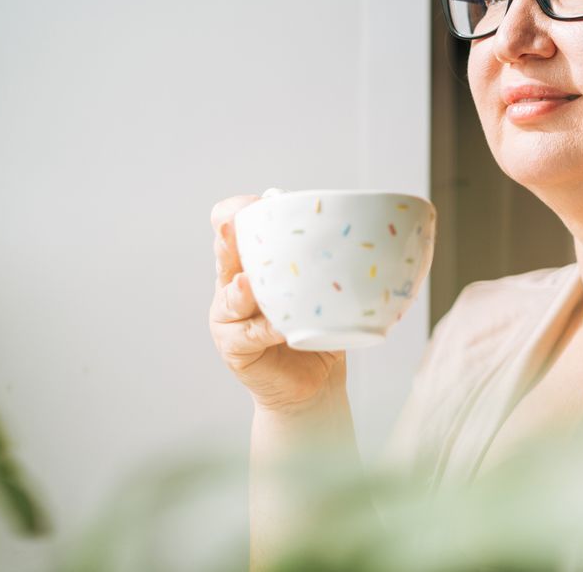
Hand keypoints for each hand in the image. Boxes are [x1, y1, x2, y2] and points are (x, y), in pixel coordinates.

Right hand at [209, 195, 343, 413]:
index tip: (256, 201)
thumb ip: (323, 259)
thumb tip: (358, 226)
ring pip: (231, 296)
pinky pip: (248, 335)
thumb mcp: (320, 286)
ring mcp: (229, 316)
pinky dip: (265, 330)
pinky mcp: (234, 347)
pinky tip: (279, 328)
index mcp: (252, 259)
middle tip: (234, 227)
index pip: (230, 224)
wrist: (315, 380)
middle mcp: (233, 282)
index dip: (235, 210)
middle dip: (228, 239)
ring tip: (250, 283)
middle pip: (224, 255)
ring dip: (243, 289)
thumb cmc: (318, 325)